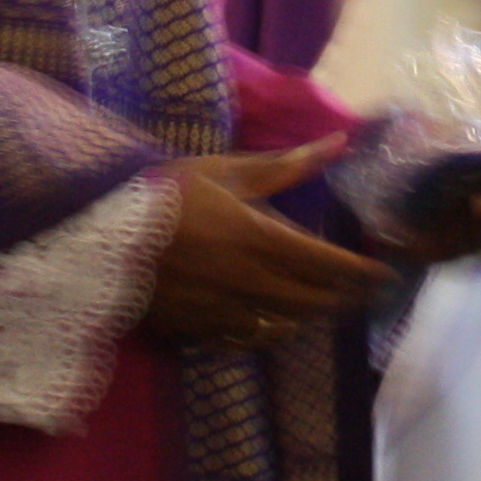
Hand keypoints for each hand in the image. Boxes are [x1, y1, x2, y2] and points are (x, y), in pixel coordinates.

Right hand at [137, 140, 390, 346]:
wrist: (94, 239)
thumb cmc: (161, 195)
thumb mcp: (222, 171)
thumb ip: (285, 165)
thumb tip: (340, 142)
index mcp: (259, 240)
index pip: (329, 265)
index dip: (363, 272)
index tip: (386, 273)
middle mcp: (250, 283)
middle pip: (316, 300)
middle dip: (347, 296)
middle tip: (366, 291)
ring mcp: (225, 312)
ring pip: (288, 324)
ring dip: (314, 315)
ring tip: (329, 303)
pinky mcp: (200, 330)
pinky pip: (251, 339)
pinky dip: (274, 331)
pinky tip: (279, 321)